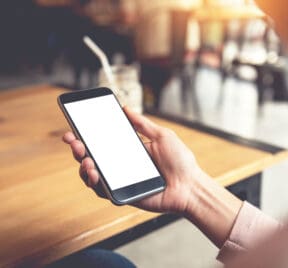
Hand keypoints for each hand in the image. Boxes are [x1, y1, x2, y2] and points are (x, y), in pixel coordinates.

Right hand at [62, 107, 206, 213]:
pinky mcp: (123, 194)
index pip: (103, 141)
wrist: (189, 186)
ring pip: (93, 174)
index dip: (87, 135)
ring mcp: (121, 180)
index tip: (74, 128)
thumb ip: (142, 124)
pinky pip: (102, 190)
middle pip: (93, 156)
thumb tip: (125, 108)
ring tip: (86, 160)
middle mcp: (122, 164)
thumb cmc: (180, 161)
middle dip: (78, 148)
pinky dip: (94, 183)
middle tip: (74, 141)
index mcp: (130, 149)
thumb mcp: (162, 136)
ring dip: (83, 166)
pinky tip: (93, 174)